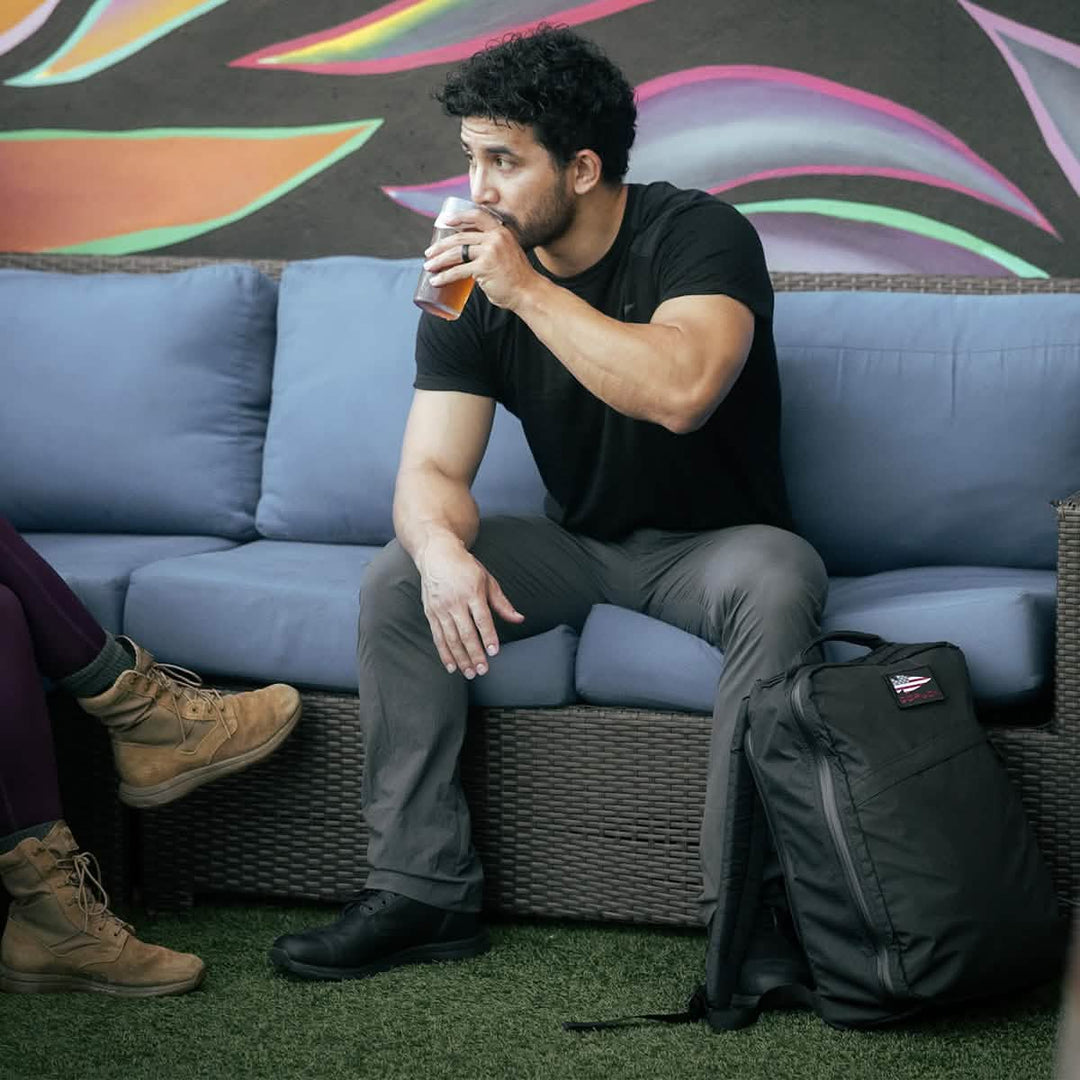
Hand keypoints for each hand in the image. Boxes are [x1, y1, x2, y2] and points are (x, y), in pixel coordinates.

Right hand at [416, 534, 524, 678]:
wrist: (437, 555)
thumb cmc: (465, 568)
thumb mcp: (488, 580)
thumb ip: (502, 603)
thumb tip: (519, 619)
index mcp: (472, 592)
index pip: (482, 619)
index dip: (488, 636)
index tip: (494, 652)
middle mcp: (455, 601)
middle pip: (466, 632)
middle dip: (474, 654)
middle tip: (482, 670)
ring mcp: (440, 608)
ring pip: (451, 638)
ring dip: (460, 658)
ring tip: (469, 673)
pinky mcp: (430, 613)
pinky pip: (438, 637)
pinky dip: (444, 653)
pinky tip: (451, 666)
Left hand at [424, 209, 536, 310]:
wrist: (529, 292)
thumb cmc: (517, 278)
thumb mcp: (506, 254)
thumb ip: (491, 250)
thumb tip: (471, 256)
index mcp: (501, 232)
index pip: (476, 216)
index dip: (459, 217)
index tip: (445, 221)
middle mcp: (495, 238)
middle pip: (460, 237)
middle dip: (441, 246)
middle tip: (429, 253)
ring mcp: (489, 252)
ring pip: (456, 253)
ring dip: (439, 260)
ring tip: (428, 266)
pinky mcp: (484, 267)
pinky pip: (458, 271)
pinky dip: (444, 277)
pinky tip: (436, 280)